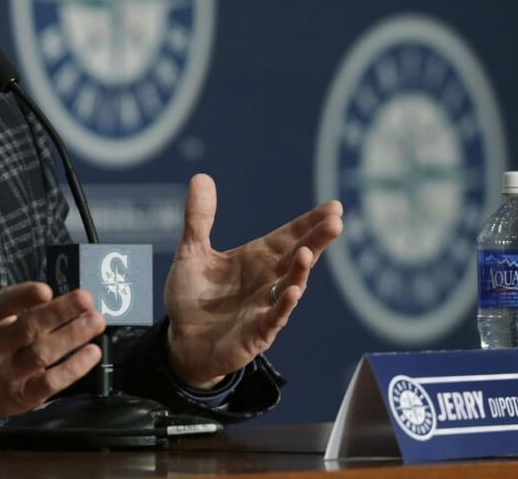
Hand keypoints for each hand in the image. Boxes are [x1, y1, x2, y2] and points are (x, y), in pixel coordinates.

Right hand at [0, 204, 105, 416]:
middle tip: (88, 298)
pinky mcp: (20, 396)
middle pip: (28, 330)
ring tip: (96, 321)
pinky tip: (92, 353)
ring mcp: (5, 373)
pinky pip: (48, 385)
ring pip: (41, 356)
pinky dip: (72, 371)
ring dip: (72, 339)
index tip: (45, 288)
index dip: (22, 298)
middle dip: (60, 314)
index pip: (0, 306)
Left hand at [163, 174, 342, 387]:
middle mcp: (267, 280)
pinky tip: (292, 292)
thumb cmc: (193, 297)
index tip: (333, 206)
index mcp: (256, 258)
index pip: (289, 237)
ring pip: (291, 286)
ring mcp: (265, 307)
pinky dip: (283, 305)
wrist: (182, 341)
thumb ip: (199, 218)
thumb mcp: (191, 252)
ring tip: (308, 252)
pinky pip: (274, 318)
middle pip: (298, 257)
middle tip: (336, 221)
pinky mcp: (257, 333)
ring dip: (301, 271)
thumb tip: (201, 176)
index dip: (309, 222)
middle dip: (317, 240)